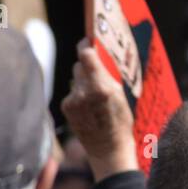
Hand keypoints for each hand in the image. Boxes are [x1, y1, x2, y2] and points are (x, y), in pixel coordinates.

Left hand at [61, 38, 138, 180]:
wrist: (108, 148)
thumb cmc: (120, 122)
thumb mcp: (121, 96)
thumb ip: (107, 77)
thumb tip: (97, 59)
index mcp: (102, 87)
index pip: (86, 56)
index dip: (86, 46)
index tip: (87, 41)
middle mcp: (84, 92)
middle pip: (79, 66)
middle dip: (87, 66)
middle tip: (98, 73)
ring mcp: (73, 100)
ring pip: (75, 79)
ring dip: (83, 82)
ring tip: (95, 97)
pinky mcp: (66, 107)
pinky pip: (72, 92)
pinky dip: (79, 95)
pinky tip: (89, 107)